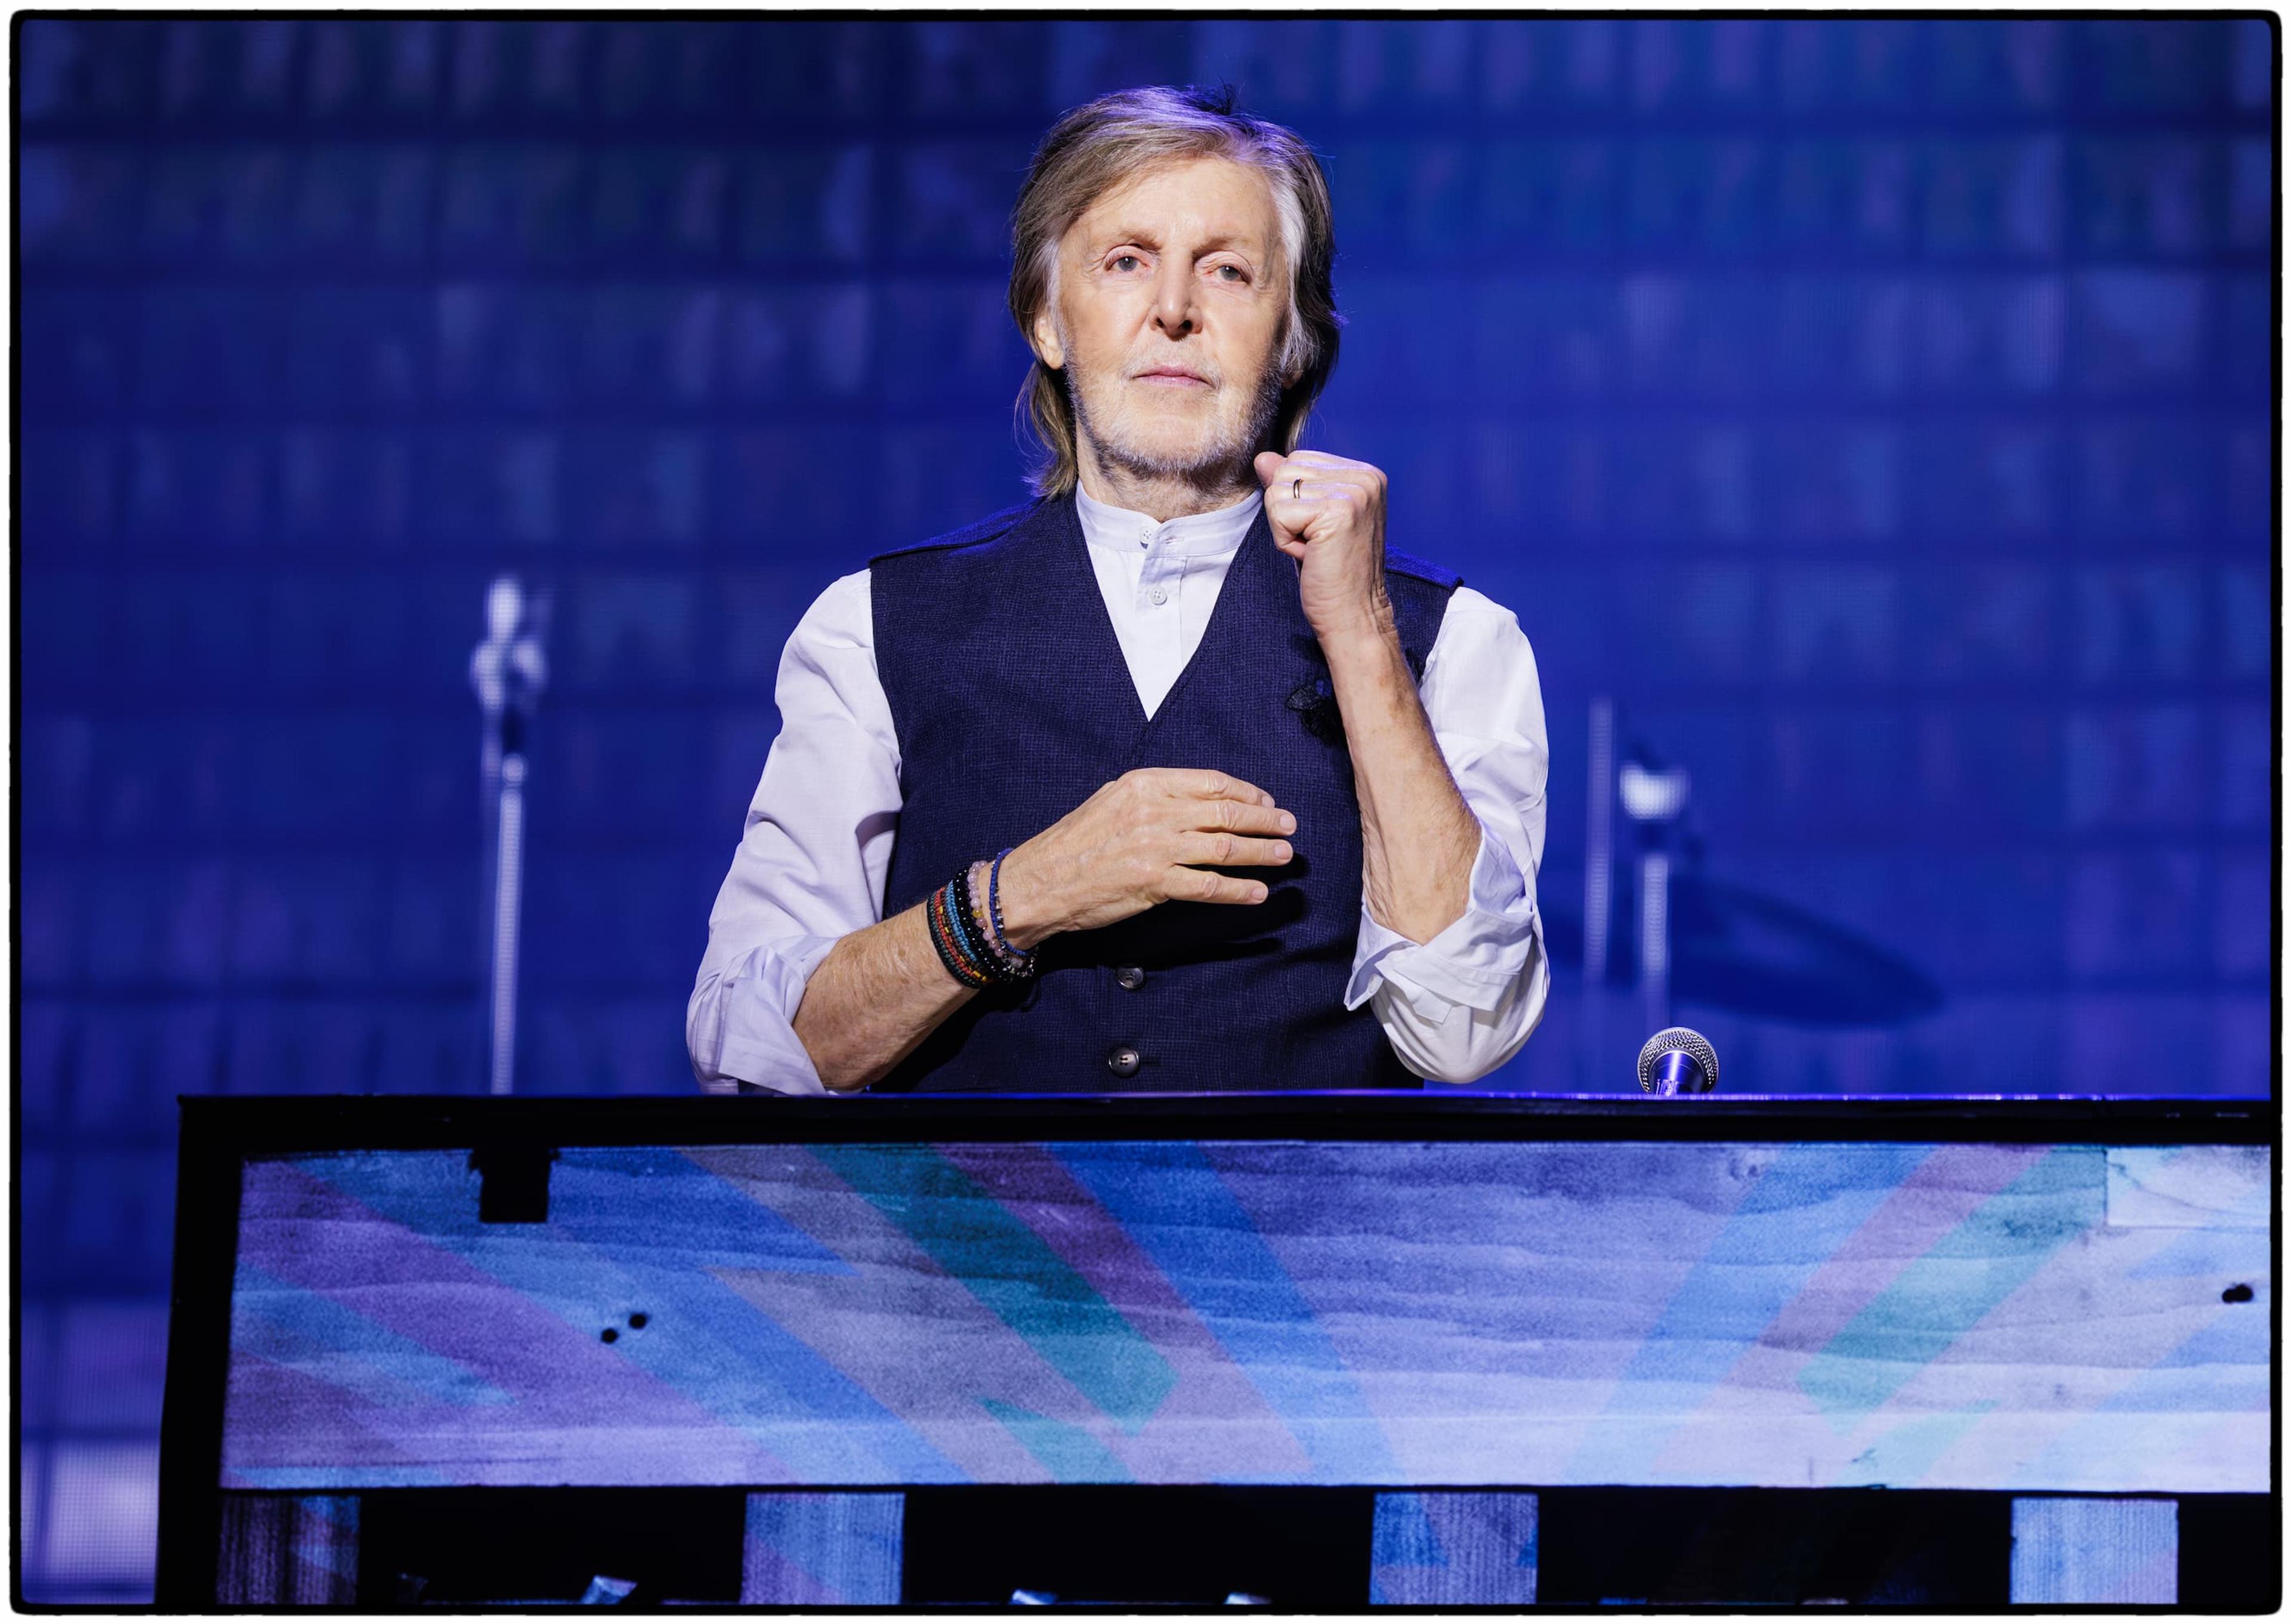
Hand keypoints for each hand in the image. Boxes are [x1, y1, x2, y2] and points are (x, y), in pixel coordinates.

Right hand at [993, 769, 1297, 947]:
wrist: (1040, 881)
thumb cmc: (1073, 842)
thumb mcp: (1111, 799)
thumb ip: (1153, 796)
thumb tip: (1194, 799)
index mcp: (1146, 784)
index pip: (1211, 782)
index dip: (1246, 792)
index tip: (1266, 802)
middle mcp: (1155, 812)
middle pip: (1225, 812)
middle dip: (1264, 820)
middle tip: (1288, 826)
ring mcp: (1156, 848)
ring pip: (1224, 847)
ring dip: (1260, 852)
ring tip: (1283, 856)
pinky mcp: (1154, 883)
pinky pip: (1208, 886)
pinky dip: (1238, 890)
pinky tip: (1257, 892)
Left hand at [1254, 448, 1395, 644]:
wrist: (1355, 616)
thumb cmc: (1334, 574)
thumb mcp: (1310, 522)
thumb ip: (1291, 485)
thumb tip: (1262, 457)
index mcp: (1365, 475)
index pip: (1299, 460)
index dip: (1296, 501)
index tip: (1321, 533)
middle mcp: (1365, 477)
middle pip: (1285, 471)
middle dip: (1287, 513)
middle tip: (1317, 545)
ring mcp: (1354, 492)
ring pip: (1277, 490)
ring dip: (1285, 527)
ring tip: (1315, 550)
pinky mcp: (1337, 511)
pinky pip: (1278, 513)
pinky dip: (1284, 541)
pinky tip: (1311, 557)